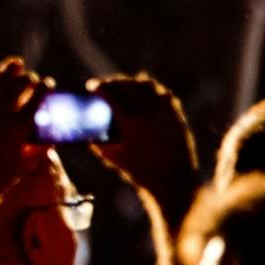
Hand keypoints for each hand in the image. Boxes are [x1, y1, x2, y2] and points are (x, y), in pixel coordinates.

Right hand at [87, 74, 196, 196]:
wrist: (173, 181)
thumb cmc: (140, 172)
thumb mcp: (114, 157)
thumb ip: (99, 145)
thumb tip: (88, 136)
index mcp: (131, 120)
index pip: (111, 92)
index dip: (99, 86)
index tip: (92, 87)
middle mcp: (148, 111)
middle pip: (127, 85)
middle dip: (113, 82)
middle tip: (106, 86)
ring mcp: (165, 111)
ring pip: (146, 85)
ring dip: (132, 83)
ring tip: (125, 87)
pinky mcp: (176, 114)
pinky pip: (162, 93)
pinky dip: (151, 90)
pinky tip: (145, 94)